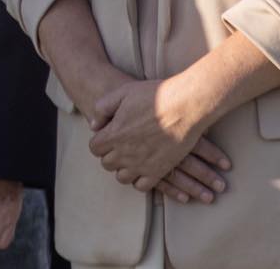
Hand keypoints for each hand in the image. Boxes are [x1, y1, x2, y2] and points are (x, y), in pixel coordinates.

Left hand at [89, 79, 229, 198]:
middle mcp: (125, 153)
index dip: (99, 142)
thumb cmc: (155, 96)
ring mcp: (142, 164)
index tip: (108, 137)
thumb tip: (94, 126)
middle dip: (110, 155)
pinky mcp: (160, 170)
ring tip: (131, 159)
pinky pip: (142, 186)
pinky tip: (144, 169)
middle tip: (120, 147)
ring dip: (123, 169)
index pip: (94, 148)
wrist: (186, 106)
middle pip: (106, 163)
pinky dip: (140, 181)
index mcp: (113, 134)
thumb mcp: (122, 93)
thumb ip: (103, 109)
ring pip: (122, 177)